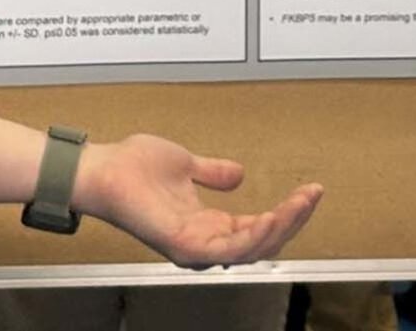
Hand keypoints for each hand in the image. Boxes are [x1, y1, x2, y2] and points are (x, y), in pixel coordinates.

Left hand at [75, 132, 322, 269]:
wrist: (102, 169)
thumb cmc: (131, 168)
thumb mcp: (185, 165)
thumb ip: (211, 173)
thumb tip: (238, 174)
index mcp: (205, 225)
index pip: (256, 228)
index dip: (286, 212)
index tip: (309, 190)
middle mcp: (202, 241)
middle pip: (261, 243)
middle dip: (293, 221)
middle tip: (312, 194)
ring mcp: (192, 247)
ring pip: (251, 249)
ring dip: (281, 227)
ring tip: (300, 203)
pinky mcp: (182, 245)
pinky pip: (227, 249)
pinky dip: (254, 236)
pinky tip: (273, 217)